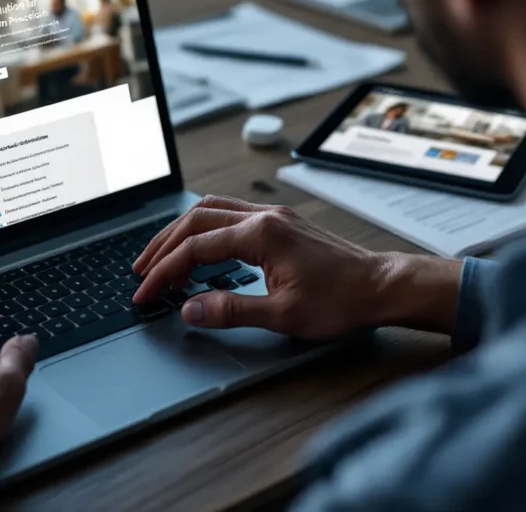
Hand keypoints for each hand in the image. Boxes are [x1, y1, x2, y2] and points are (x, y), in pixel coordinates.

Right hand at [132, 196, 460, 339]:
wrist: (383, 285)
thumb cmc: (342, 300)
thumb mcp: (283, 315)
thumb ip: (231, 310)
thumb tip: (190, 310)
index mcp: (261, 235)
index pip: (195, 248)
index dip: (163, 272)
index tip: (145, 292)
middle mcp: (263, 217)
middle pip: (195, 220)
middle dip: (163, 246)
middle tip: (141, 272)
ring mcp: (273, 216)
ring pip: (210, 210)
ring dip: (181, 232)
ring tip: (161, 257)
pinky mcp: (280, 222)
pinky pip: (229, 214)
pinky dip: (204, 229)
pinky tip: (200, 248)